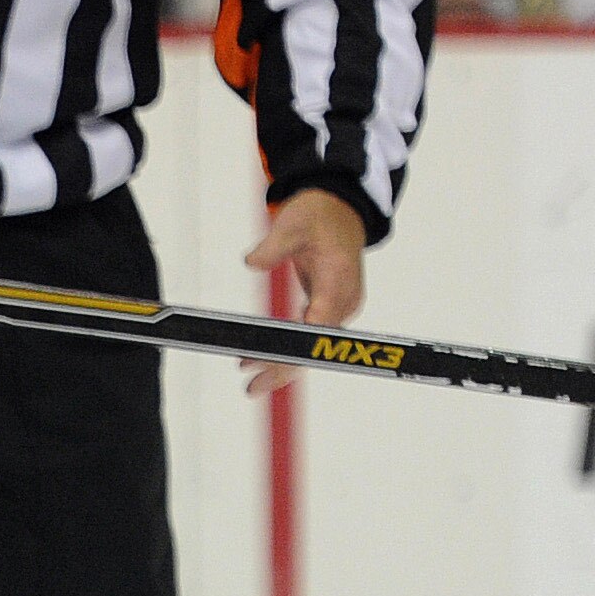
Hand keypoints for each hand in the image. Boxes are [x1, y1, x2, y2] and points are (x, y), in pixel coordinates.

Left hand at [242, 188, 367, 395]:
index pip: (318, 329)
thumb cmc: (318, 215)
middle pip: (316, 346)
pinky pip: (310, 335)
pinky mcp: (330, 306)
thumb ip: (273, 246)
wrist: (340, 208)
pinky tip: (262, 357)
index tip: (272, 367)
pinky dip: (288, 347)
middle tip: (253, 387)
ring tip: (250, 375)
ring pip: (313, 345)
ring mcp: (340, 305)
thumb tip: (252, 262)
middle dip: (285, 368)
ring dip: (283, 361)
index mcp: (338, 282)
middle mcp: (344, 300)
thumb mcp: (292, 223)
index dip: (296, 353)